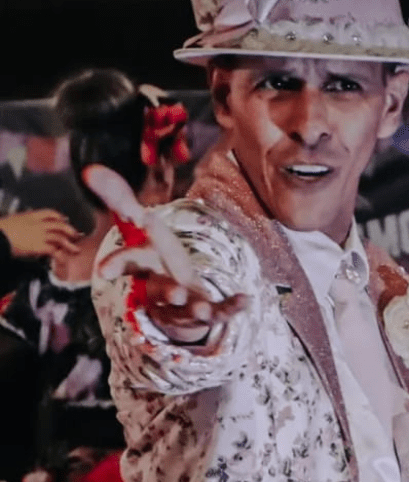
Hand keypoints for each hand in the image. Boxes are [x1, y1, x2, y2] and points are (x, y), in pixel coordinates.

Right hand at [0, 209, 80, 258]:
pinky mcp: (38, 246)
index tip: (64, 220)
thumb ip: (23, 222)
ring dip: (69, 244)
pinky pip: (54, 251)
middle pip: (59, 225)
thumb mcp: (13, 220)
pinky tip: (63, 259)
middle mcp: (38, 224)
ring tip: (75, 249)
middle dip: (69, 230)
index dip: (60, 217)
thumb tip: (24, 224)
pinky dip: (60, 256)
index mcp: (31, 216)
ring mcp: (39, 235)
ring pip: (60, 238)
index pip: (50, 213)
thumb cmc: (1, 229)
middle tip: (75, 235)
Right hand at [85, 165, 246, 343]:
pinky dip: (233, 307)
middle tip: (176, 293)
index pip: (129, 262)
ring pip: (186, 310)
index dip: (117, 264)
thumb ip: (119, 200)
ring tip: (204, 310)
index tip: (104, 271)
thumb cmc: (157, 258)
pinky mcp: (208, 312)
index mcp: (144, 267)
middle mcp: (160, 289)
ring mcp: (184, 305)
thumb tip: (89, 169)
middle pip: (159, 292)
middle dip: (165, 292)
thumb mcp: (141, 227)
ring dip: (195, 308)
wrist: (177, 302)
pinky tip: (246, 300)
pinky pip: (221, 312)